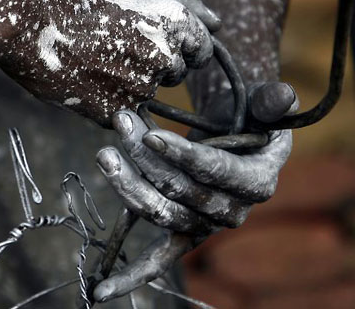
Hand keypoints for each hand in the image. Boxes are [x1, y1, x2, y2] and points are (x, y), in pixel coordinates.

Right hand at [0, 0, 220, 126]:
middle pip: (176, 74)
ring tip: (97, 60)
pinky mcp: (114, 113)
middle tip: (118, 47)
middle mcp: (165, 58)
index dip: (181, 47)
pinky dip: (110, 101)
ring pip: (148, 94)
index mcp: (177, 22)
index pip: (202, 50)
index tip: (157, 43)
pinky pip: (125, 112)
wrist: (28, 23)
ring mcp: (140, 89)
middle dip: (157, 64)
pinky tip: (88, 79)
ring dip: (130, 83)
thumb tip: (216, 24)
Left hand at [93, 82, 296, 300]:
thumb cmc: (250, 120)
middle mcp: (230, 211)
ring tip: (106, 154)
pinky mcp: (182, 234)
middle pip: (179, 192)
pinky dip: (132, 276)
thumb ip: (273, 102)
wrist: (236, 139)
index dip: (183, 154)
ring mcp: (203, 226)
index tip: (150, 136)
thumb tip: (281, 94)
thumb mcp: (267, 106)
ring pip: (159, 213)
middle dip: (144, 159)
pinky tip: (102, 289)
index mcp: (256, 182)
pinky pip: (158, 261)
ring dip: (127, 185)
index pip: (215, 171)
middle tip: (121, 123)